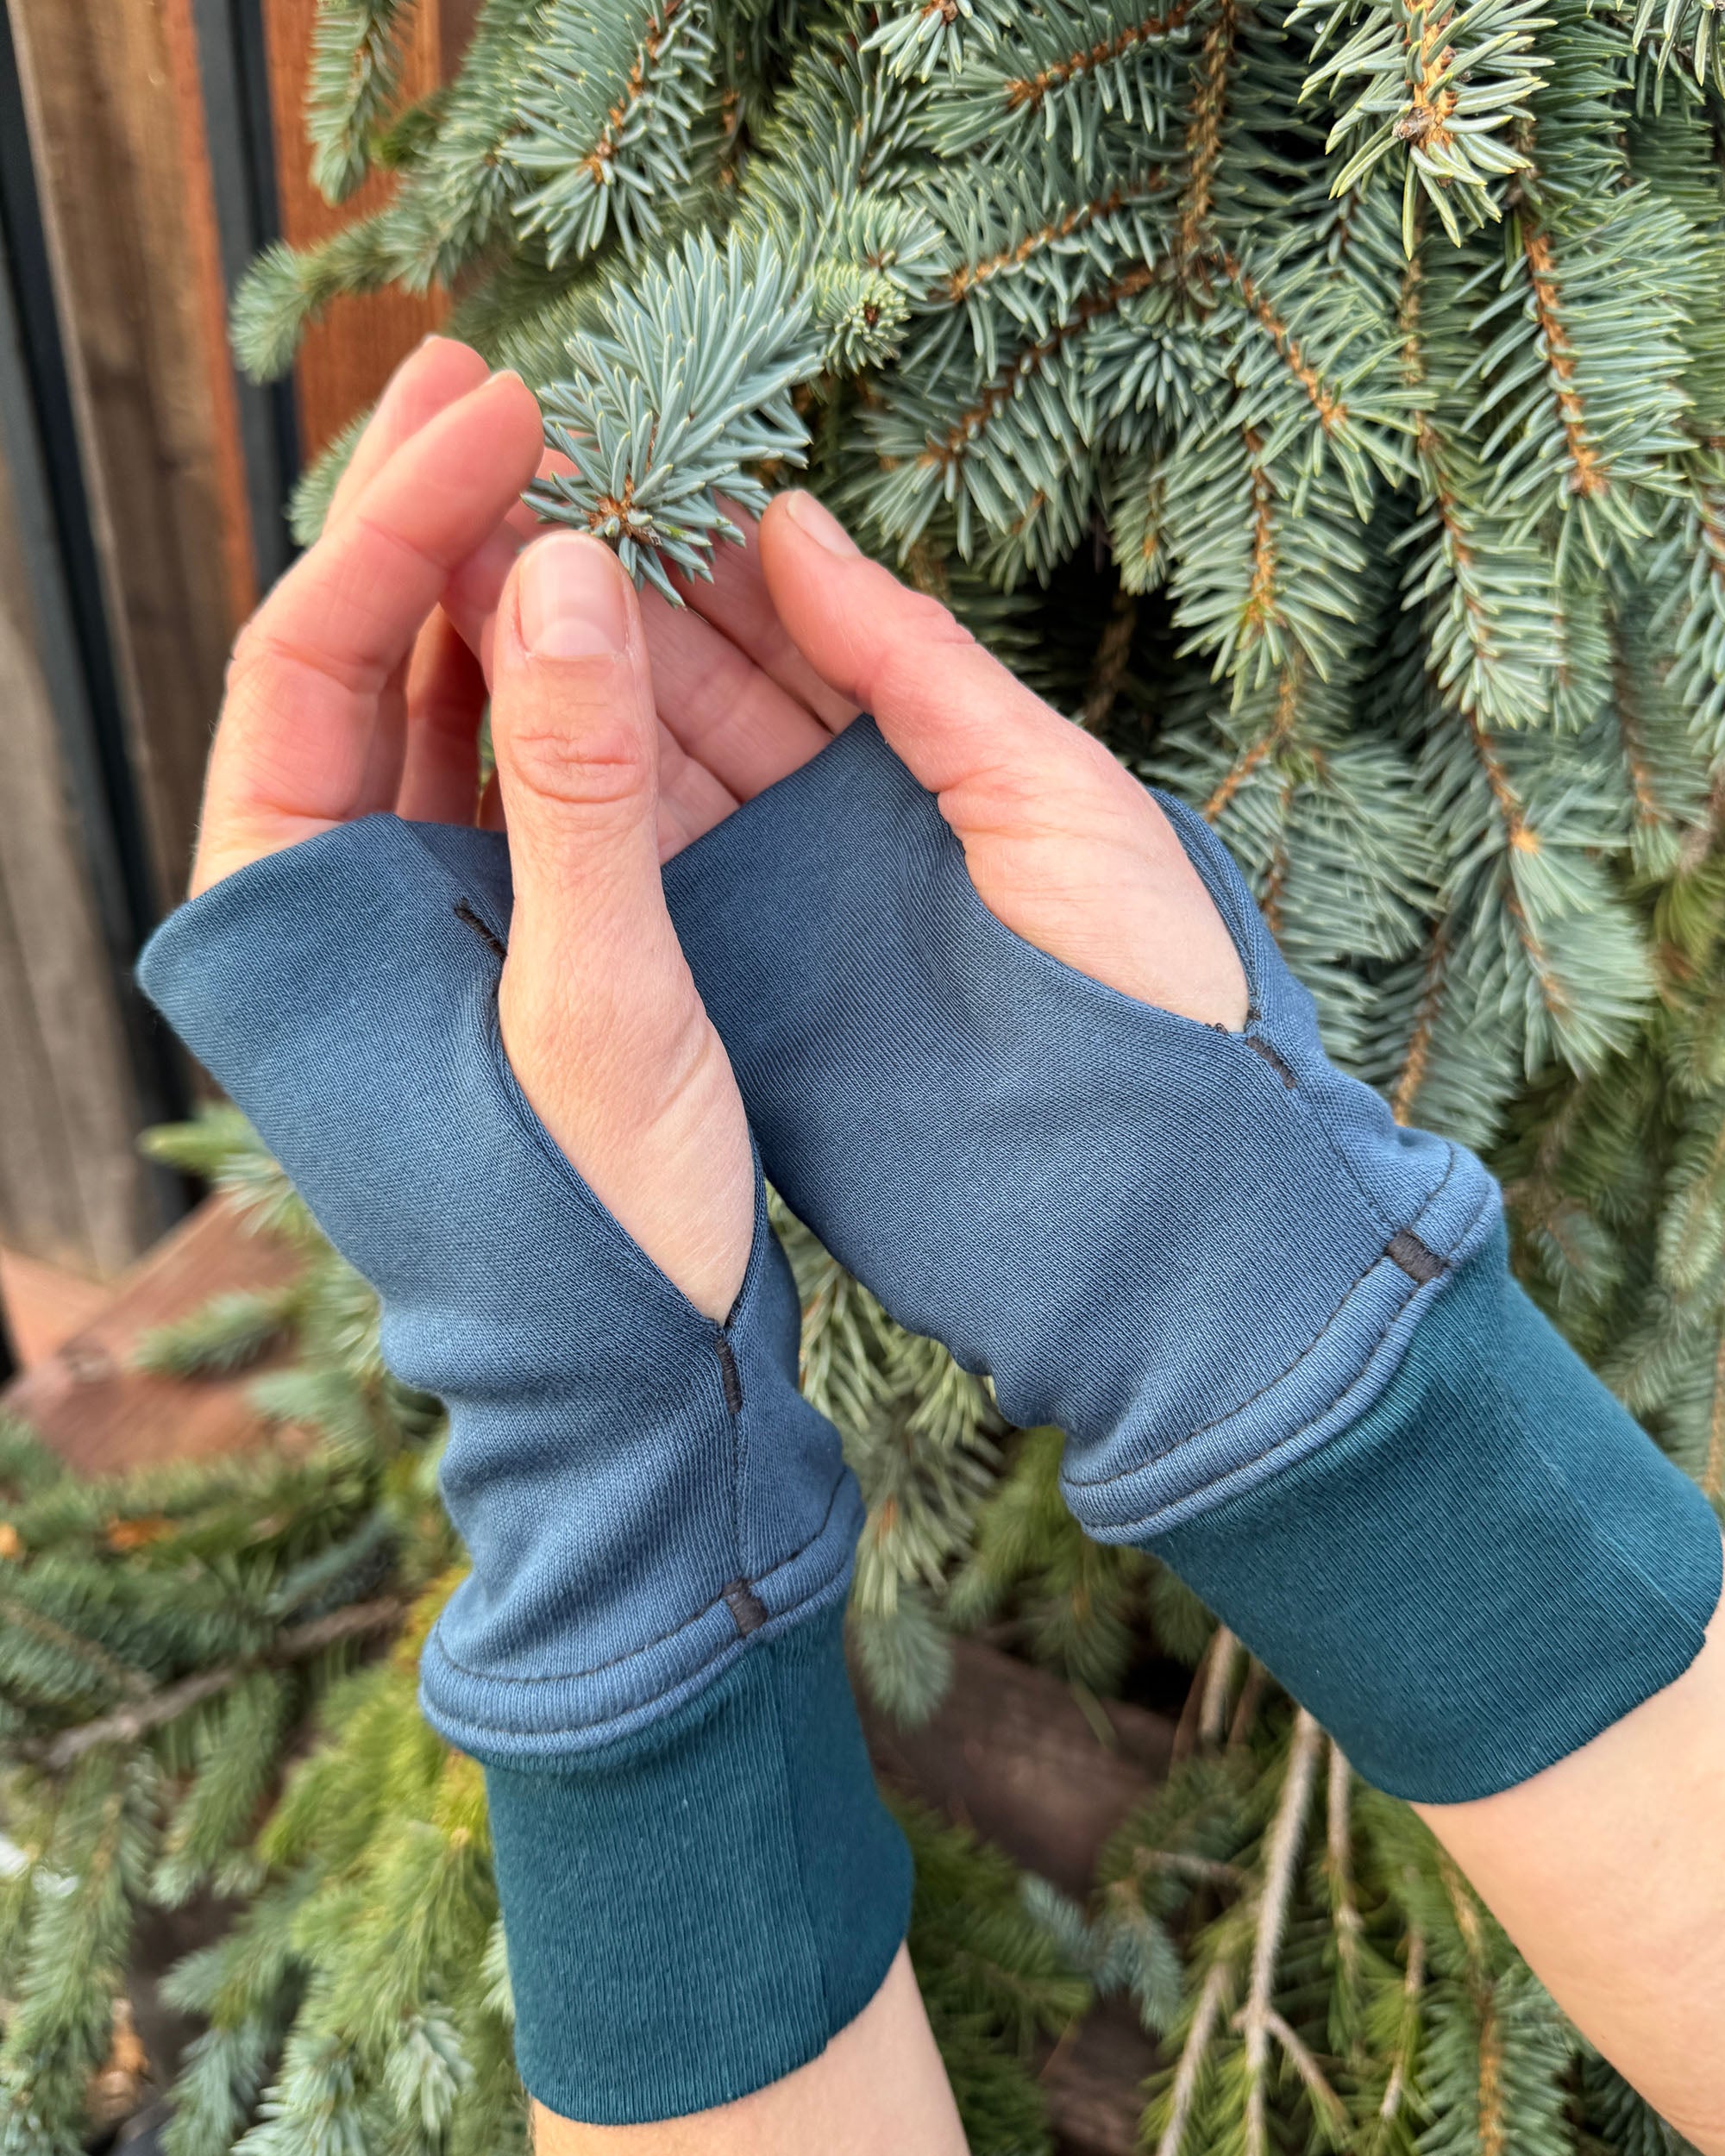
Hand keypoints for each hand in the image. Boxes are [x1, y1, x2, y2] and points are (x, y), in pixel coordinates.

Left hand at [191, 337, 751, 1320]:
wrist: (631, 1386)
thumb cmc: (593, 1224)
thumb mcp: (596, 998)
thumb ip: (576, 786)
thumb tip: (565, 564)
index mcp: (279, 918)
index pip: (305, 659)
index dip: (396, 517)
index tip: (503, 409)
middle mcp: (317, 901)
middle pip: (348, 660)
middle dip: (419, 516)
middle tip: (497, 377)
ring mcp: (398, 914)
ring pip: (423, 707)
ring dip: (487, 584)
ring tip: (550, 455)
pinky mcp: (482, 935)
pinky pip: (496, 773)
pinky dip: (544, 684)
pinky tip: (593, 602)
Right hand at [444, 467, 1246, 1030]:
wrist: (1146, 1196)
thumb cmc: (1147, 980)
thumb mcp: (1052, 793)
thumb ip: (918, 665)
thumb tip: (794, 523)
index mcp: (929, 759)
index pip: (793, 629)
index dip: (700, 550)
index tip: (606, 460)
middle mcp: (836, 826)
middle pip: (704, 696)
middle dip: (608, 604)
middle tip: (497, 502)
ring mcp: (780, 913)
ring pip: (655, 781)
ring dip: (571, 691)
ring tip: (471, 585)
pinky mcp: (737, 1002)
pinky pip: (644, 893)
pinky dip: (575, 820)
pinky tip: (497, 741)